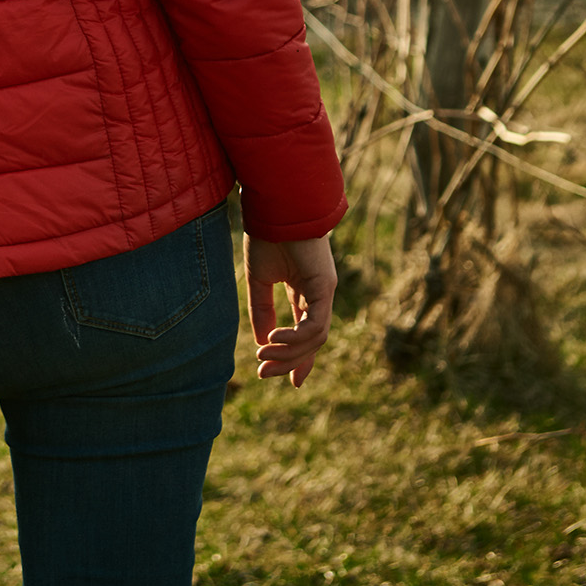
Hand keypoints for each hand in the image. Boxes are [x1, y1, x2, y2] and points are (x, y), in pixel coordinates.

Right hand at [244, 234, 336, 386]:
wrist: (276, 206)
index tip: (284, 379)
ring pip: (315, 338)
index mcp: (304, 292)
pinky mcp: (325, 287)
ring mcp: (325, 291)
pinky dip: (296, 338)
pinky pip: (316, 324)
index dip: (297, 357)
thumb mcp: (259, 280)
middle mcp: (318, 294)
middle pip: (312, 341)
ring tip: (264, 354)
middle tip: (264, 373)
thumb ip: (262, 309)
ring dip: (289, 352)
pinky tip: (274, 337)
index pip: (307, 332)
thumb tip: (263, 341)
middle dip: (289, 362)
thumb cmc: (267, 235)